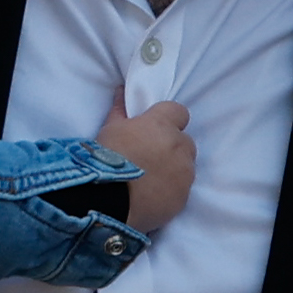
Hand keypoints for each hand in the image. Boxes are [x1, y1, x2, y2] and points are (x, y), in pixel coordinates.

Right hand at [92, 98, 194, 236]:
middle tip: (150, 156)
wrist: (107, 200)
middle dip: (171, 146)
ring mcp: (184, 172)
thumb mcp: (109, 129)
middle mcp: (179, 146)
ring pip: (186, 165)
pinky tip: (153, 194)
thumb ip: (121, 110)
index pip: (179, 112)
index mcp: (162, 124)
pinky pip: (182, 188)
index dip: (168, 119)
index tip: (155, 129)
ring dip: (174, 168)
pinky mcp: (184, 196)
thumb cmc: (106, 159)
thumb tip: (121, 91)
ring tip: (150, 178)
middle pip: (184, 141)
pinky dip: (172, 189)